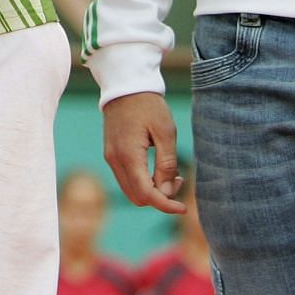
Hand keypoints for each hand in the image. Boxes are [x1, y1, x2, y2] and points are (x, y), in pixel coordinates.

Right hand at [102, 92, 184, 213]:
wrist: (126, 86)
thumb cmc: (148, 106)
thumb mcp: (166, 132)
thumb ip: (167, 164)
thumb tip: (167, 192)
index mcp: (128, 155)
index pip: (146, 194)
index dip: (165, 205)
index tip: (183, 208)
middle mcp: (115, 160)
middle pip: (137, 198)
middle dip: (160, 198)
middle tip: (179, 181)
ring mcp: (110, 158)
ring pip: (131, 191)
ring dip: (151, 191)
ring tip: (171, 175)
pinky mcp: (111, 154)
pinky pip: (126, 179)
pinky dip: (142, 183)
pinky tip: (157, 169)